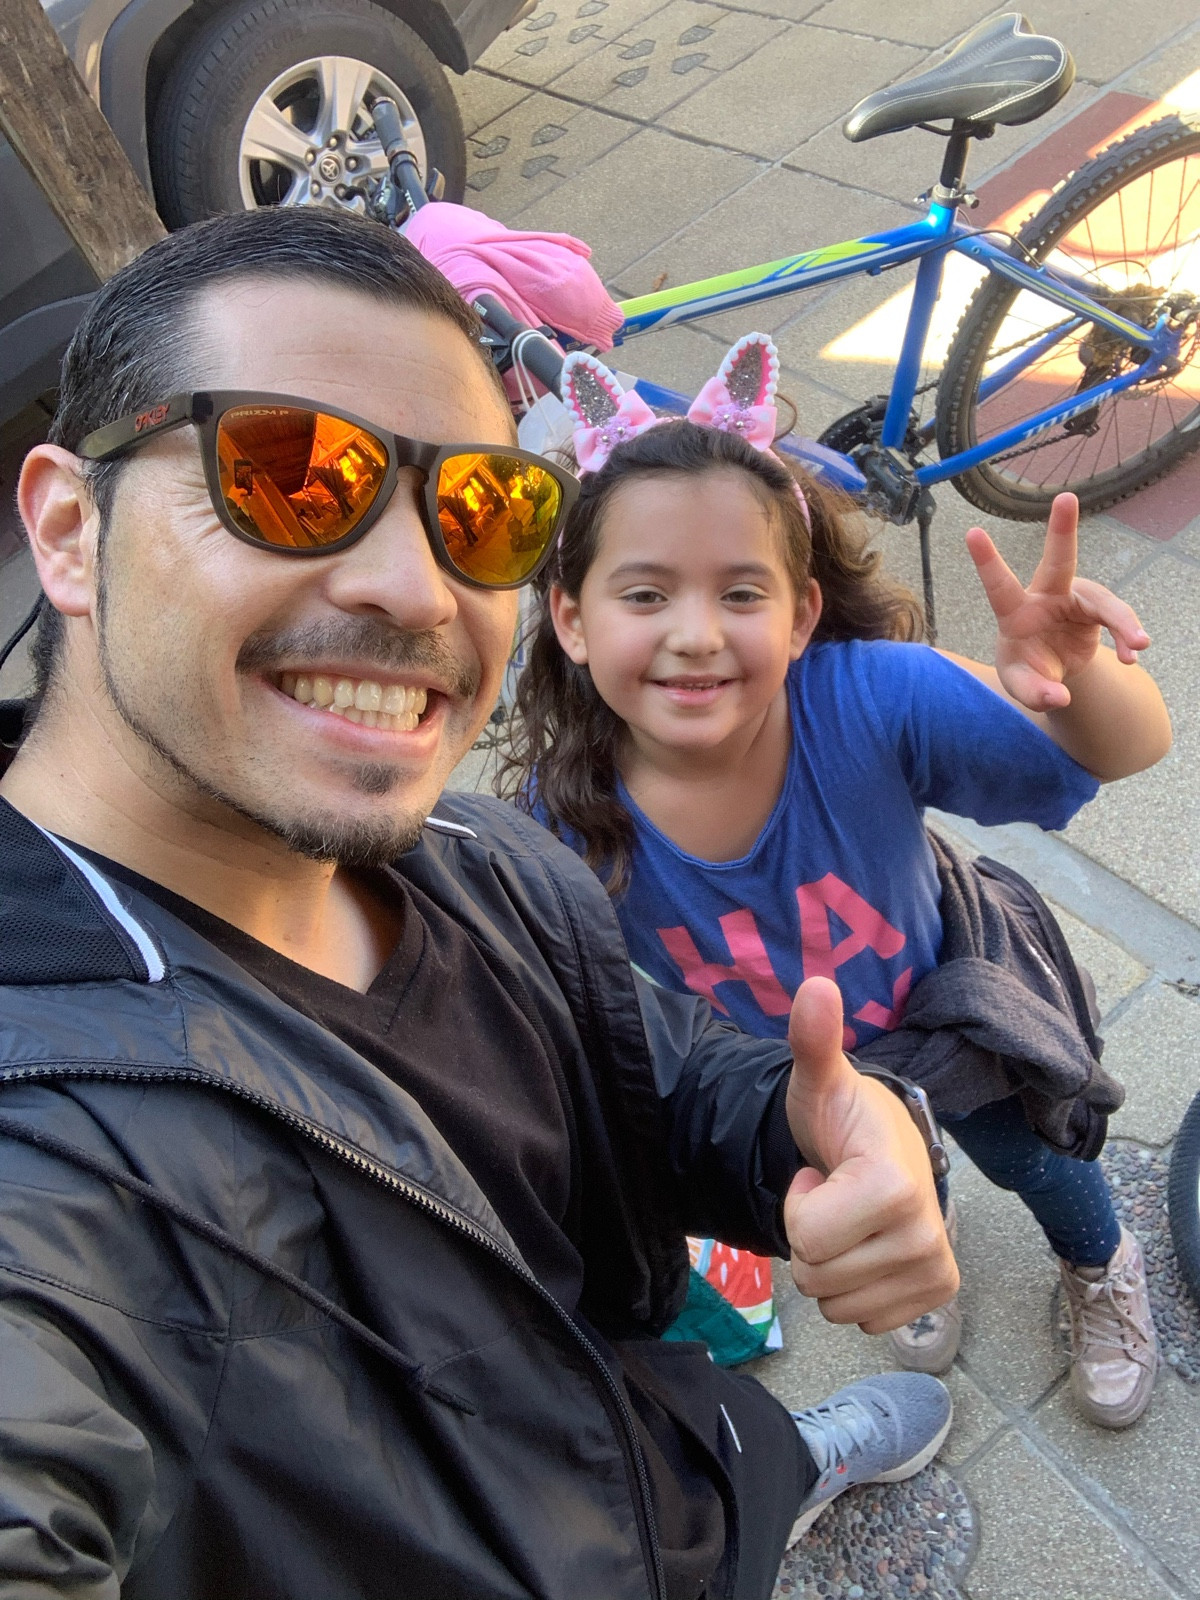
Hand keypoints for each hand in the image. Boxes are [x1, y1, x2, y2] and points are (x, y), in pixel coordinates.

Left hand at [783, 977, 957, 1332]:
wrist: (884, 1152)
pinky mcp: (937, 1296)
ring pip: (836, 1305)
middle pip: (817, 1277)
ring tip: (851, 1218)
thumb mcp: (819, 1082)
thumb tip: (816, 986)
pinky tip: (866, 1245)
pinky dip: (854, 1289)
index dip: (800, 1205)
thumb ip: (814, 1041)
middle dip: (812, 1237)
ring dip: (831, 1264)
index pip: (806, 1240)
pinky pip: (862, 1323)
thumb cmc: (845, 1121)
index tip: (824, 1174)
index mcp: (896, 1187)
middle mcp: (927, 1235)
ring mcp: (935, 1269)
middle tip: (837, 1197)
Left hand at [966, 491, 1149, 711]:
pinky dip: (1127, 637)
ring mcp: (1076, 600)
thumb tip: (1057, 698)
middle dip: (1061, 529)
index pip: (999, 586)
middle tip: (1066, 497)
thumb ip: (1034, 692)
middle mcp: (1046, 597)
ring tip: (1137, 646)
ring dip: (1123, 624)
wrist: (1056, 670)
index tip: (972, 533)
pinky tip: (1132, 655)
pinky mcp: (1098, 610)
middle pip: (1058, 561)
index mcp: (1016, 613)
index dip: (987, 561)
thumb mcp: (1023, 685)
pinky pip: (1119, 621)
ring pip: (1104, 603)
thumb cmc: (1028, 669)